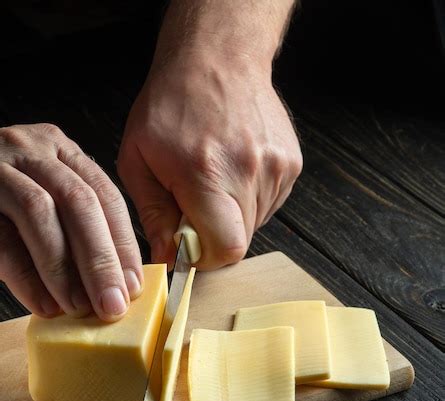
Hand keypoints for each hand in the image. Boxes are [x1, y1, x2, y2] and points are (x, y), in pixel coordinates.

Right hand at [0, 123, 142, 320]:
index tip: (133, 285)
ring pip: (40, 213)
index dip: (123, 243)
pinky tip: (43, 304)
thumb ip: (75, 226)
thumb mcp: (45, 197)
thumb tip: (116, 281)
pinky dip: (25, 276)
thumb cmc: (3, 201)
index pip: (105, 195)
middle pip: (80, 203)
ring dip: (63, 269)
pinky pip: (1, 237)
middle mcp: (31, 150)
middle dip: (101, 260)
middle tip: (112, 305)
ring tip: (78, 308)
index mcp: (60, 151)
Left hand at [117, 50, 301, 269]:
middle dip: (214, 236)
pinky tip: (234, 170)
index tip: (189, 245)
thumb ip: (153, 215)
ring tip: (215, 180)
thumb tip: (168, 257)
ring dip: (232, 216)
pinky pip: (269, 204)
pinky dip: (250, 199)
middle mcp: (249, 171)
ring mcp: (277, 167)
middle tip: (195, 208)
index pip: (225, 248)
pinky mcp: (292, 163)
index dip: (206, 258)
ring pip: (255, 223)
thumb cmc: (171, 106)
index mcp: (207, 173)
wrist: (217, 59)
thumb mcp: (139, 159)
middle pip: (241, 241)